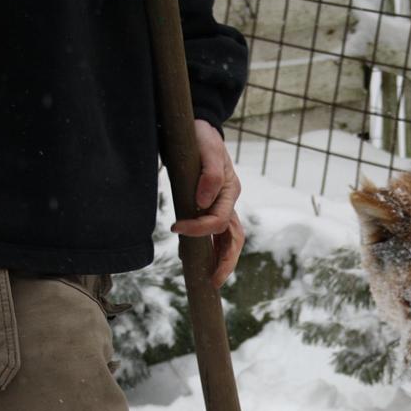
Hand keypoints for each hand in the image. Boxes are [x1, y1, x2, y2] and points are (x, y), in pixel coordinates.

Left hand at [171, 120, 244, 287]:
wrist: (198, 128)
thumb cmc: (201, 136)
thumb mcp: (207, 148)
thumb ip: (210, 174)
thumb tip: (204, 202)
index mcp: (231, 191)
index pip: (219, 221)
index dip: (199, 229)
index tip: (175, 228)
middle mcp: (230, 202)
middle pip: (234, 239)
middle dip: (226, 262)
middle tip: (214, 282)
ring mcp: (223, 206)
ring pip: (229, 240)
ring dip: (222, 261)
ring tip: (212, 280)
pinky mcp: (212, 207)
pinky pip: (217, 234)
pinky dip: (211, 249)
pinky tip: (200, 261)